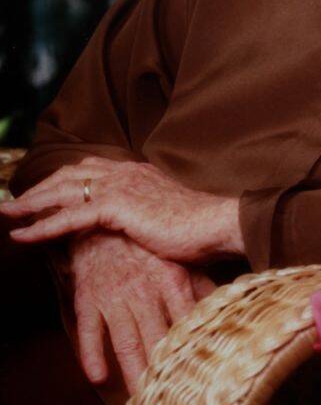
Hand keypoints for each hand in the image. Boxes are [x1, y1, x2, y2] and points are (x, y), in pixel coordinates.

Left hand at [0, 156, 244, 263]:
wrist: (215, 224)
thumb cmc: (197, 226)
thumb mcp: (164, 213)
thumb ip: (143, 211)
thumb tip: (133, 223)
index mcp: (136, 171)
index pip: (89, 168)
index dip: (61, 178)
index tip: (40, 189)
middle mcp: (124, 172)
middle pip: (68, 175)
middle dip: (37, 188)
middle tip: (11, 201)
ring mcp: (119, 187)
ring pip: (62, 192)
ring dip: (29, 204)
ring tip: (6, 215)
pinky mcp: (116, 207)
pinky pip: (68, 217)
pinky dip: (40, 226)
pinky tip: (20, 236)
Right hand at [67, 230, 215, 395]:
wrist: (106, 222)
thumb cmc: (148, 247)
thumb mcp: (178, 261)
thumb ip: (202, 286)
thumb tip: (231, 305)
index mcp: (171, 279)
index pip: (187, 317)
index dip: (193, 344)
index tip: (203, 369)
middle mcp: (144, 290)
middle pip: (156, 337)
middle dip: (163, 368)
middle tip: (170, 394)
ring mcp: (116, 295)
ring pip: (125, 340)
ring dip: (132, 369)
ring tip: (141, 395)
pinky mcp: (89, 298)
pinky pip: (89, 329)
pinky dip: (91, 353)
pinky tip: (99, 375)